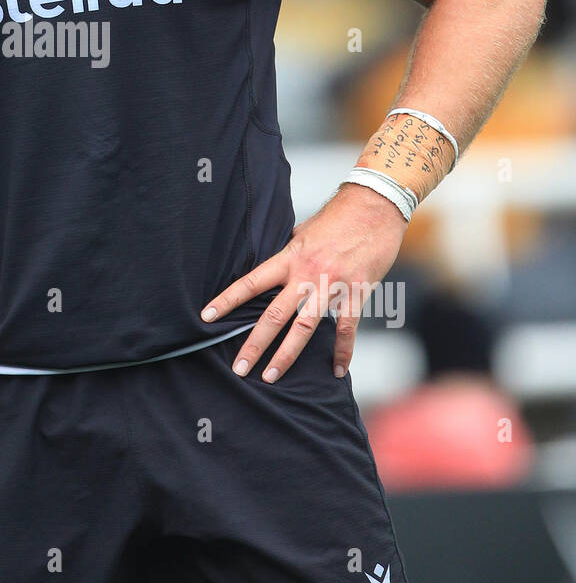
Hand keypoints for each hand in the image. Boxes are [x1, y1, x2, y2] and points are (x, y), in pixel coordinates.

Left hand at [199, 184, 407, 382]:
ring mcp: (332, 285)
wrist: (375, 206)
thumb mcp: (302, 232)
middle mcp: (306, 274)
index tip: (207, 316)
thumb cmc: (338, 217)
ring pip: (304, 327)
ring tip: (271, 376)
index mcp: (289, 257)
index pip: (251, 282)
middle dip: (255, 343)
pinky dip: (342, 352)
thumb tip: (272, 269)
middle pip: (274, 314)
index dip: (228, 300)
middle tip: (239, 367)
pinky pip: (347, 328)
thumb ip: (288, 254)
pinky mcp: (357, 292)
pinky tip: (335, 371)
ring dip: (286, 355)